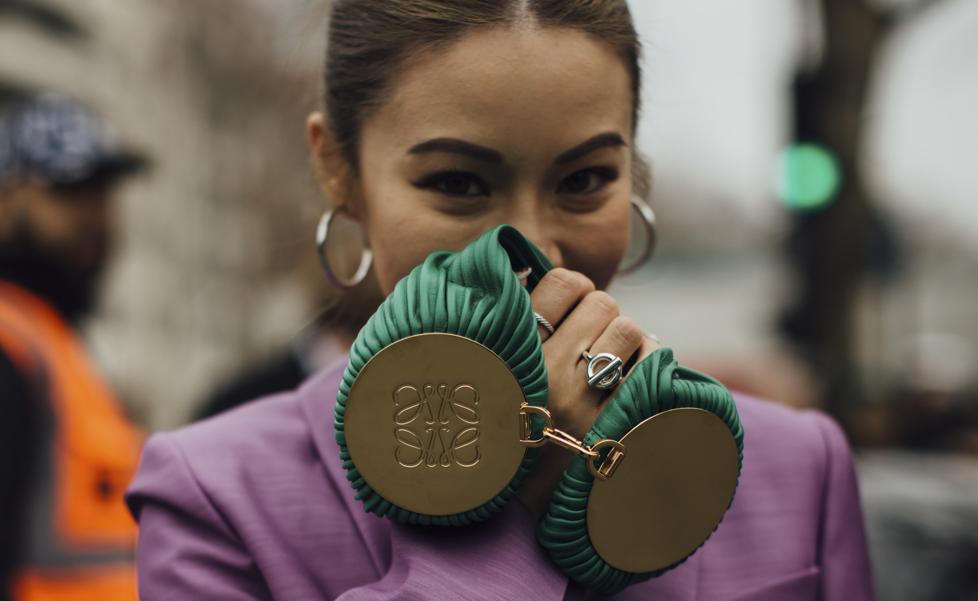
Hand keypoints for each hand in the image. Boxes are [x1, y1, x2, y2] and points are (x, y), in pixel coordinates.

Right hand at [515, 268, 659, 518]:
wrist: (526, 520)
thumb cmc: (508, 442)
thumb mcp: (492, 386)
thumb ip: (509, 335)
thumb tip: (530, 280)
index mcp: (512, 358)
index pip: (560, 282)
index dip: (572, 288)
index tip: (570, 307)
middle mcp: (549, 375)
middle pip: (602, 302)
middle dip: (602, 317)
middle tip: (592, 340)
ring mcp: (589, 402)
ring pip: (631, 329)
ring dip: (629, 341)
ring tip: (617, 362)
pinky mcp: (623, 425)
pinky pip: (656, 363)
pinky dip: (653, 364)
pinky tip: (639, 380)